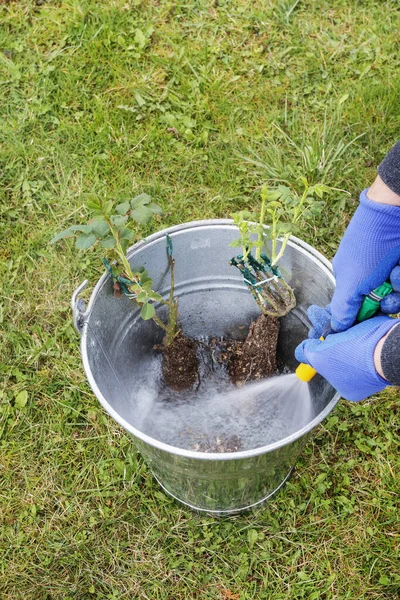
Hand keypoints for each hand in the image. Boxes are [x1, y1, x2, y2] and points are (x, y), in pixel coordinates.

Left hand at [295, 305, 398, 400]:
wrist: (388, 347)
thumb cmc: (352, 357)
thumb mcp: (321, 358)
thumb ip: (309, 354)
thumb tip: (301, 352)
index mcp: (348, 384)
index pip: (327, 364)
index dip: (316, 347)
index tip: (311, 333)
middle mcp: (361, 373)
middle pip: (336, 346)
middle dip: (324, 328)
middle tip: (314, 313)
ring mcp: (373, 357)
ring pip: (348, 334)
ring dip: (334, 319)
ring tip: (323, 307)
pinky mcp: (382, 341)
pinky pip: (362, 327)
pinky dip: (351, 316)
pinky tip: (339, 306)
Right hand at [330, 188, 399, 331]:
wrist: (394, 211)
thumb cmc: (369, 246)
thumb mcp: (352, 282)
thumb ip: (343, 309)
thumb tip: (335, 330)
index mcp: (352, 280)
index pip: (359, 308)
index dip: (366, 316)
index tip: (372, 318)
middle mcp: (371, 275)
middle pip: (384, 303)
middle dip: (390, 301)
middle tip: (389, 292)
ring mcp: (389, 268)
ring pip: (399, 294)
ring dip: (399, 286)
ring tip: (397, 270)